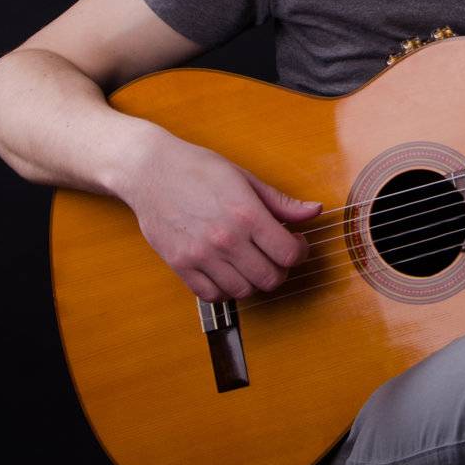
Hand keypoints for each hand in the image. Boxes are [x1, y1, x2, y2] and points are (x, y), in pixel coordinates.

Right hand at [117, 129, 322, 302]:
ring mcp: (201, 255)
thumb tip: (314, 211)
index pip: (288, 253)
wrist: (150, 170)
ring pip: (244, 290)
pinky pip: (212, 295)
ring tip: (251, 262)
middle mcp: (226, 239)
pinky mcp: (181, 265)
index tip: (295, 243)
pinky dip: (225, 290)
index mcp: (246, 214)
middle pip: (270, 277)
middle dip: (280, 268)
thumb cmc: (198, 168)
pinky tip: (228, 271)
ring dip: (254, 280)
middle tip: (275, 255)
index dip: (299, 251)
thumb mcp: (245, 178)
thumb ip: (281, 201)